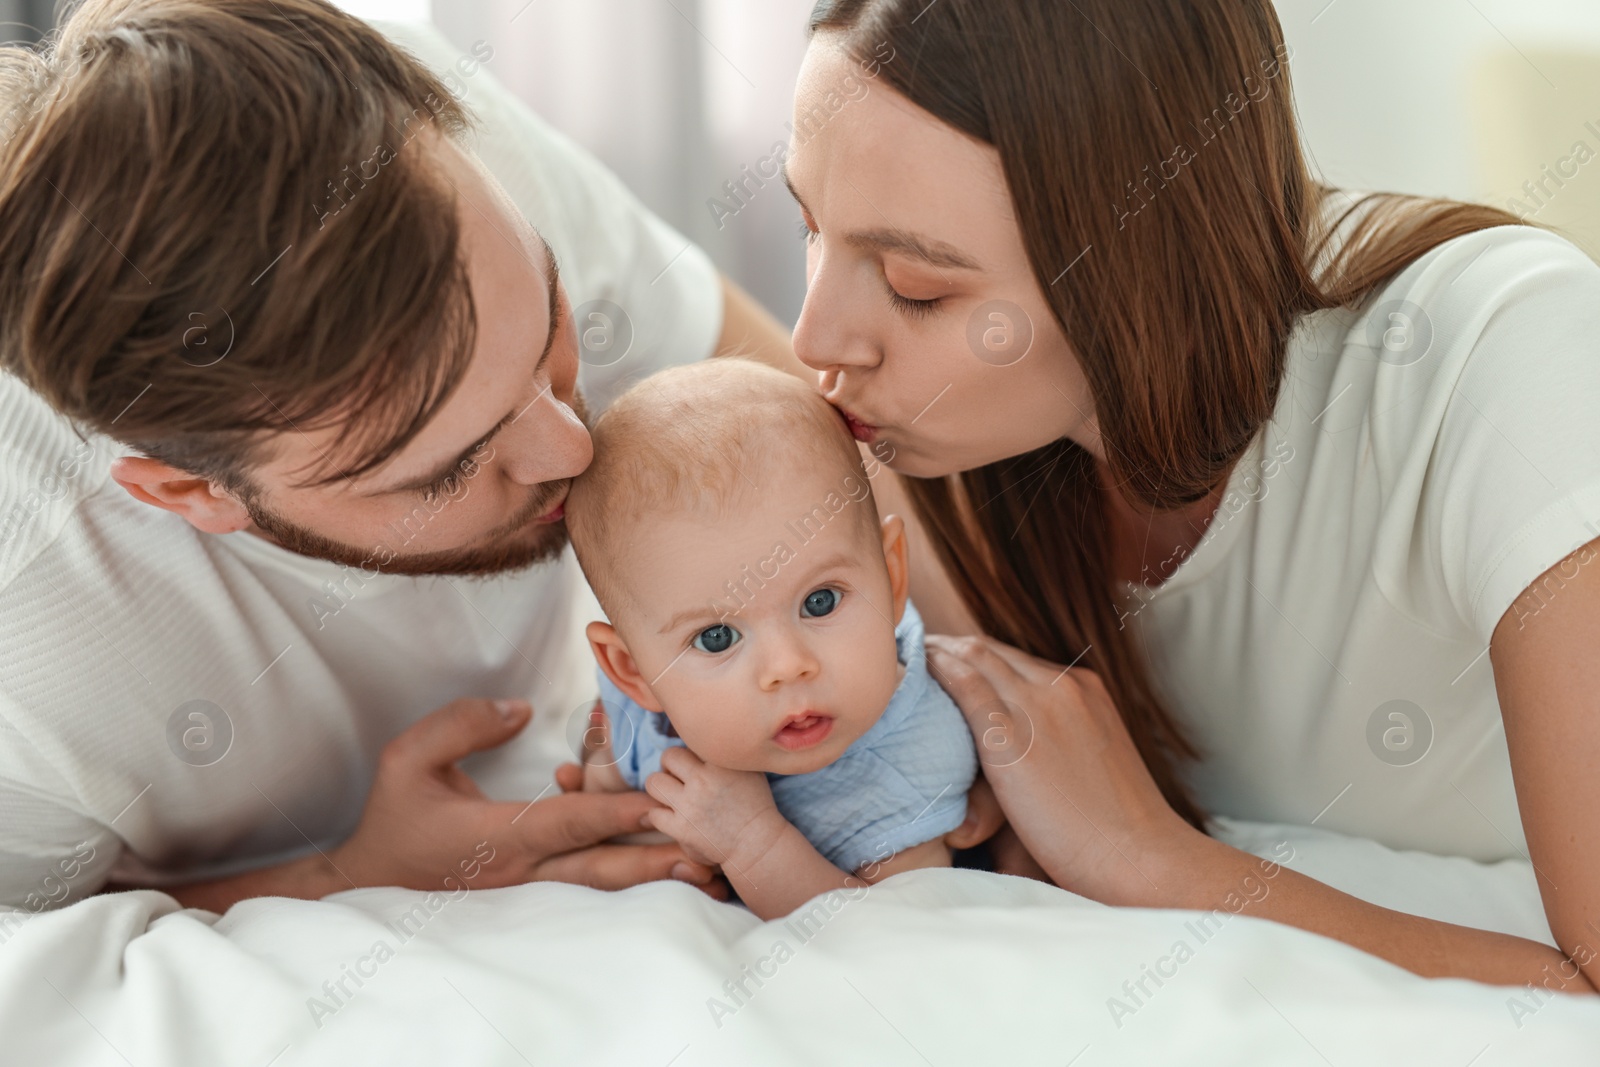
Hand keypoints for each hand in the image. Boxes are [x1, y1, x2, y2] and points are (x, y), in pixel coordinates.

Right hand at [330, 697, 721, 895]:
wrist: (369, 881)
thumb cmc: (393, 817)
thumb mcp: (406, 759)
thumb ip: (461, 725)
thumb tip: (519, 709)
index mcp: (494, 836)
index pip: (565, 823)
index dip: (612, 812)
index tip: (657, 801)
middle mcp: (520, 868)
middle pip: (599, 868)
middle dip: (655, 859)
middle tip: (706, 853)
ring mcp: (528, 885)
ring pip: (599, 883)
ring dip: (651, 874)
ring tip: (703, 870)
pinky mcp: (531, 888)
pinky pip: (585, 880)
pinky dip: (624, 873)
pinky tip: (661, 867)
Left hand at [643, 747, 787, 871]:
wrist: (757, 843)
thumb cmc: (756, 806)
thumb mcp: (750, 770)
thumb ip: (726, 755)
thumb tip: (705, 743)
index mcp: (720, 763)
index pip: (690, 743)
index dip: (690, 754)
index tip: (695, 764)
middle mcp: (703, 780)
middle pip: (668, 756)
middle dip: (670, 765)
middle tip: (678, 777)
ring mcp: (690, 805)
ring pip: (654, 782)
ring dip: (660, 787)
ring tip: (671, 795)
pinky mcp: (681, 829)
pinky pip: (654, 813)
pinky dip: (661, 815)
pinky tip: (673, 817)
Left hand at [925, 634, 1196, 904]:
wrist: (1140, 858)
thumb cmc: (1113, 831)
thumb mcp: (1087, 764)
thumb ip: (1053, 743)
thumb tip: (1015, 754)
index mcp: (1085, 688)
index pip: (1014, 658)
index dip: (972, 656)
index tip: (941, 660)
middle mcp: (1064, 685)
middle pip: (991, 651)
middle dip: (948, 649)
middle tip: (909, 654)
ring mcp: (1041, 706)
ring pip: (976, 658)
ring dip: (936, 654)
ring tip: (902, 660)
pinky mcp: (1016, 737)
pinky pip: (966, 685)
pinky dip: (936, 671)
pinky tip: (913, 674)